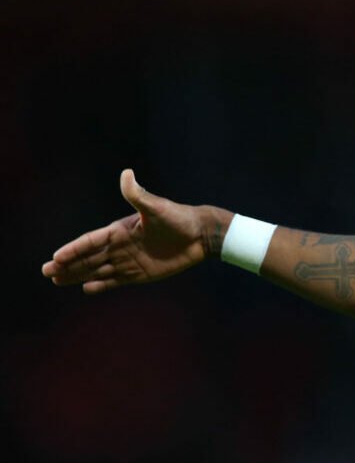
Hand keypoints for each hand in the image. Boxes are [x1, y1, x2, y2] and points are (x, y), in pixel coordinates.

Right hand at [41, 169, 215, 293]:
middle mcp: (121, 246)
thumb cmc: (179, 217)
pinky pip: (116, 280)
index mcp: (120, 230)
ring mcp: (130, 260)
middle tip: (46, 272)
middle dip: (67, 265)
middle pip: (88, 258)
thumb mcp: (157, 207)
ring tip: (57, 280)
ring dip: (78, 274)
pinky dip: (102, 285)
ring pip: (98, 270)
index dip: (73, 249)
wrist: (200, 235)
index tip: (55, 257)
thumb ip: (138, 195)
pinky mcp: (141, 273)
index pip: (91, 241)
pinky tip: (86, 288)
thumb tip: (126, 173)